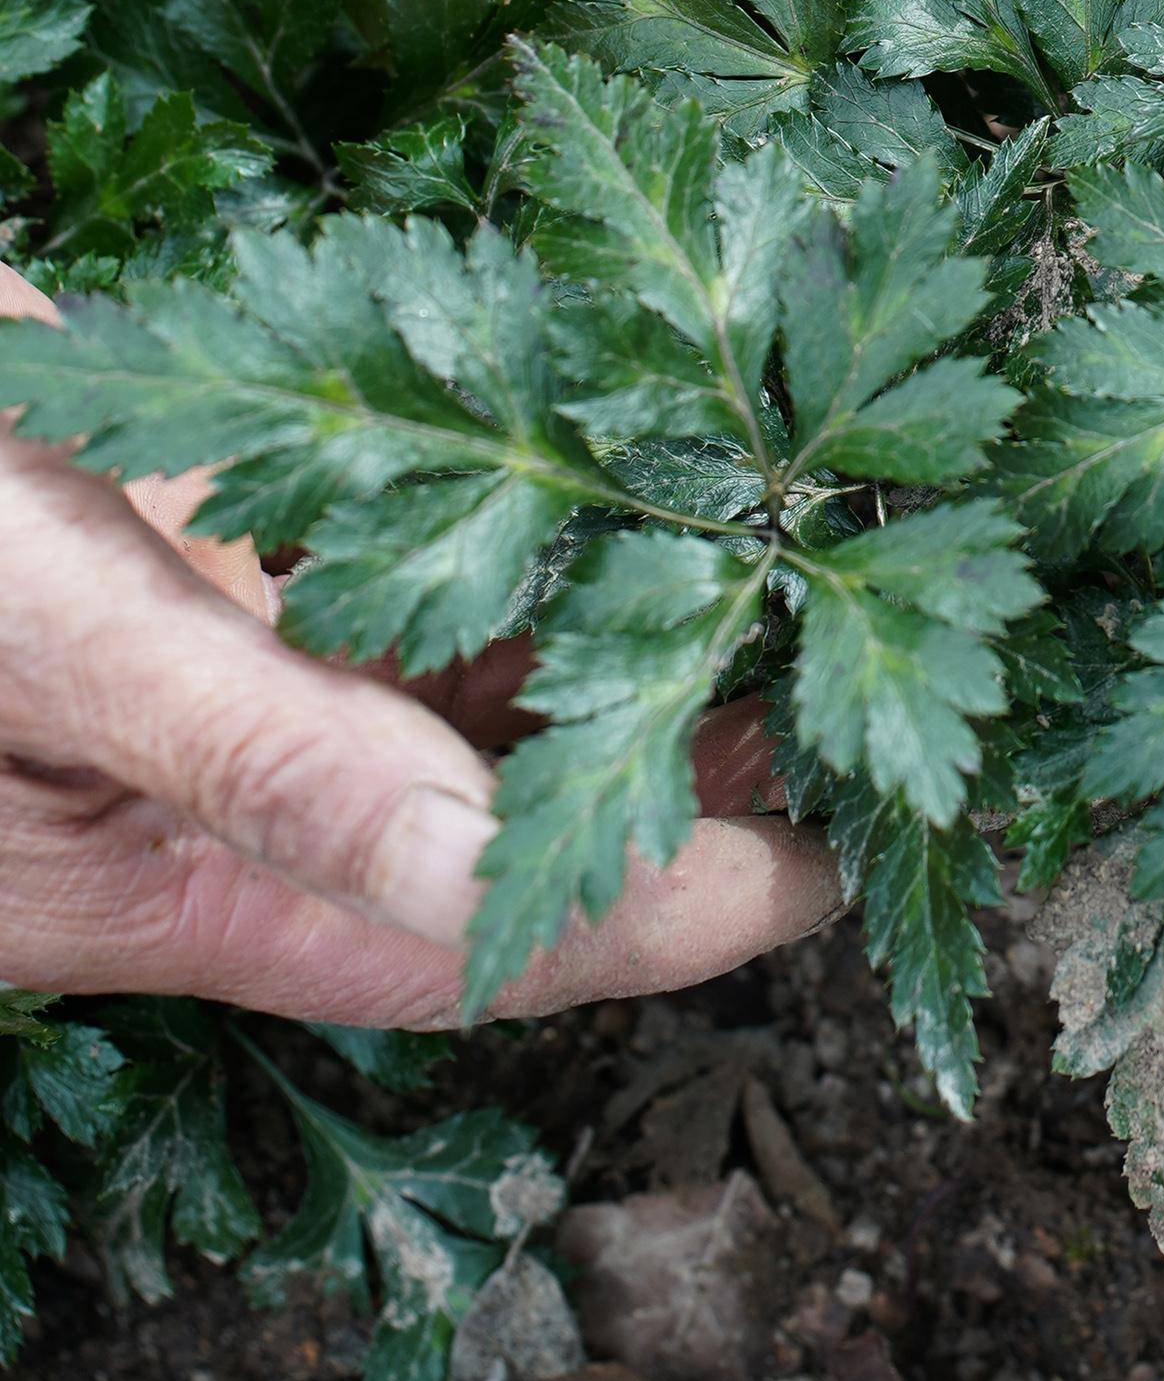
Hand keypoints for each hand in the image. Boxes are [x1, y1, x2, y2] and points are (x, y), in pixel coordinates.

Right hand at [0, 271, 836, 1022]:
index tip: (834, 867)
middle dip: (681, 750)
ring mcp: (213, 642)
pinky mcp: (206, 516)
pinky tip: (628, 437)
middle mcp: (214, 780)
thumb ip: (255, 754)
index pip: (468, 943)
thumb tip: (470, 870)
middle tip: (865, 684)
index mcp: (168, 882)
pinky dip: (511, 491)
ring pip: (456, 663)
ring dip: (617, 617)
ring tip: (792, 568)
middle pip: (497, 802)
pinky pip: (392, 530)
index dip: (660, 910)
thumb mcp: (45, 641)